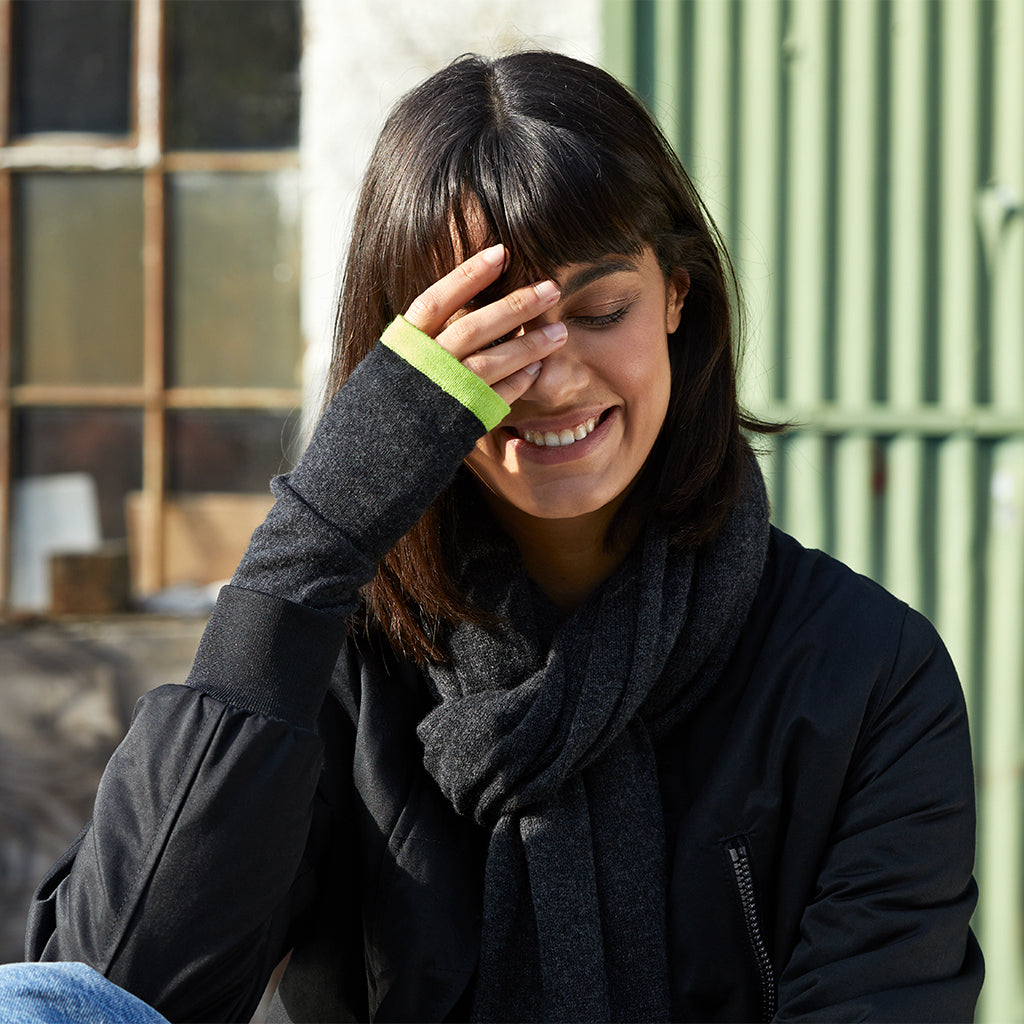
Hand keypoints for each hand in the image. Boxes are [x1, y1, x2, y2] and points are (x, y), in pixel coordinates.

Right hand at [403, 244, 567, 405]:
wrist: (376, 450)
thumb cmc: (395, 396)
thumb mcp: (398, 358)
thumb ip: (428, 333)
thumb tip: (468, 297)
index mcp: (404, 344)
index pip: (436, 301)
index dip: (468, 275)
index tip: (502, 253)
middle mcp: (423, 366)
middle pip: (472, 329)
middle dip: (515, 307)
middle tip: (551, 288)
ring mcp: (443, 394)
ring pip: (490, 364)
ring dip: (528, 347)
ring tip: (560, 332)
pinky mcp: (460, 421)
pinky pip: (495, 398)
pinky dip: (517, 383)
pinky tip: (537, 369)